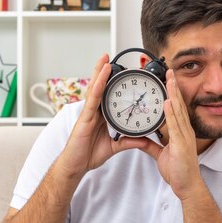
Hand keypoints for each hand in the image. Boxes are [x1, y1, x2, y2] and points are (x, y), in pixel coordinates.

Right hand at [57, 55, 148, 178]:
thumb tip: (145, 140)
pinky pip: (93, 99)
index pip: (106, 95)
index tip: (119, 72)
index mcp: (100, 116)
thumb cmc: (88, 155)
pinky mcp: (85, 118)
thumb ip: (129, 141)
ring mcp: (88, 113)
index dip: (110, 83)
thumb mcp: (114, 147)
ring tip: (105, 59)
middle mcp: (93, 112)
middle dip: (103, 72)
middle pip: (99, 87)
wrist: (76, 165)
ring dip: (100, 73)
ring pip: (95, 89)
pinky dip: (98, 86)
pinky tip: (102, 76)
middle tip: (109, 57)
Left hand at [138, 70, 203, 198]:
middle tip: (170, 71)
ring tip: (169, 80)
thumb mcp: (161, 155)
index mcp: (181, 132)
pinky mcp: (182, 144)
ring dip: (174, 95)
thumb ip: (151, 145)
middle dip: (174, 88)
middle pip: (179, 105)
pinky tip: (168, 102)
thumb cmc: (179, 171)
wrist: (188, 186)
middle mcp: (185, 131)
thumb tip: (140, 138)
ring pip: (179, 111)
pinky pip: (176, 126)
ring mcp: (185, 137)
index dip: (172, 93)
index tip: (167, 80)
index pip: (176, 108)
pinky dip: (172, 113)